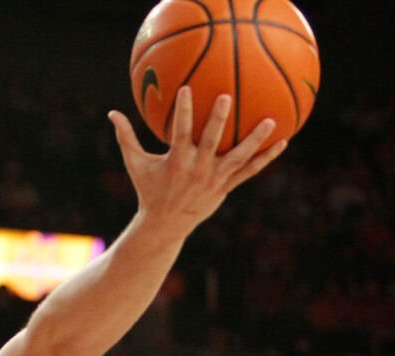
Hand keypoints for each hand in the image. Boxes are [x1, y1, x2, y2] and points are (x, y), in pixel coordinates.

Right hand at [109, 88, 286, 237]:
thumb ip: (126, 138)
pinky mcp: (226, 187)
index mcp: (176, 162)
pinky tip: (282, 143)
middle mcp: (197, 170)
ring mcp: (214, 180)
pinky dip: (265, 158)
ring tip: (271, 122)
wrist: (166, 225)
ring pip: (237, 157)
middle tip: (227, 97)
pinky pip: (249, 171)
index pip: (180, 132)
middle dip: (218, 120)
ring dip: (255, 140)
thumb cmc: (149, 190)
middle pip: (210, 142)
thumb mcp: (135, 165)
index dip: (184, 111)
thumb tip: (112, 113)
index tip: (187, 89)